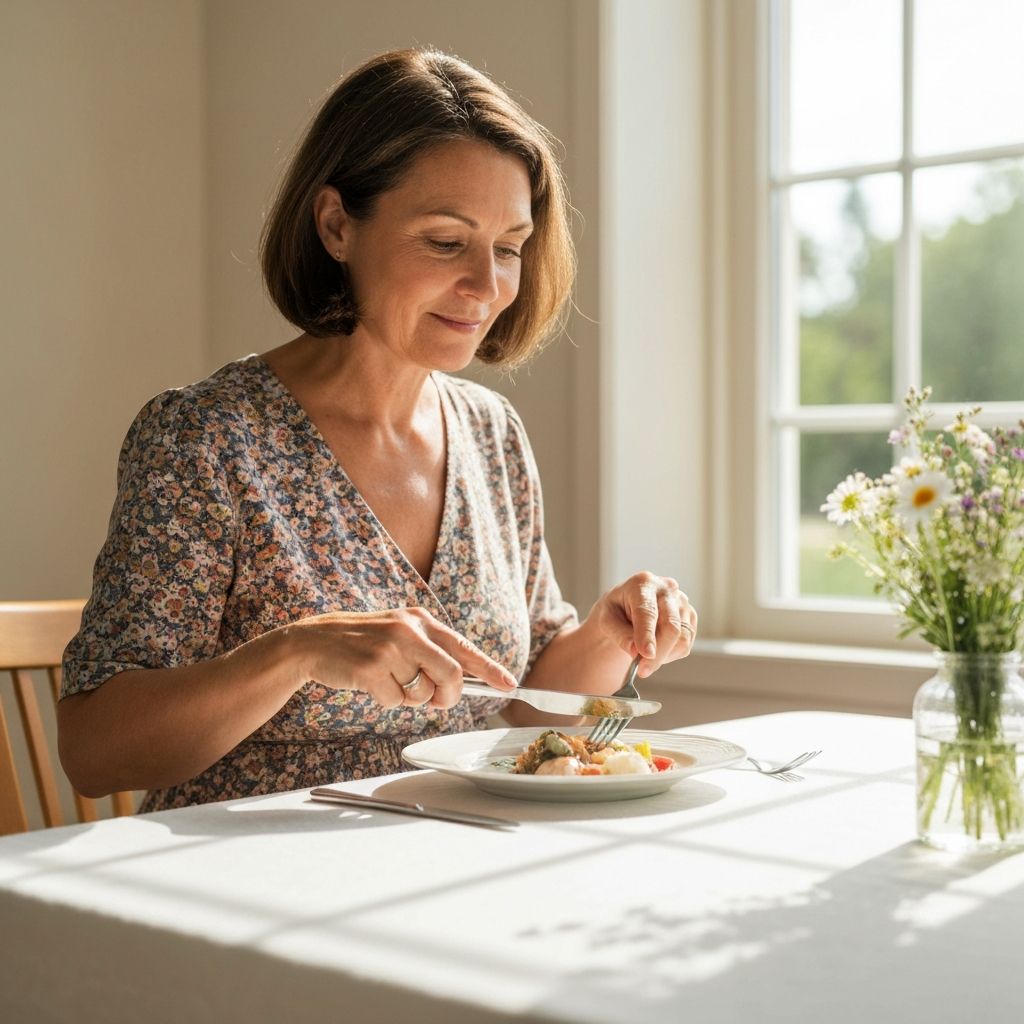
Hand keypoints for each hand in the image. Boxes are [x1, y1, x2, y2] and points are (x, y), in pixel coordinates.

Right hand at [288, 607, 517, 708]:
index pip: (464, 646)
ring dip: (411, 699)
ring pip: (422, 693)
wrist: (314, 642)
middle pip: (451, 675)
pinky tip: (371, 684)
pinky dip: (388, 702)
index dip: (490, 668)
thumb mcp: (399, 634)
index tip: (509, 684)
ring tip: (390, 681)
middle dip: (449, 697)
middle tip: (438, 702)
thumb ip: (430, 652)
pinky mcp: (371, 669)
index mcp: (420, 619)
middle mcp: (409, 630)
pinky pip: (396, 702)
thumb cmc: (363, 643)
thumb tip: (460, 683)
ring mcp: (389, 648)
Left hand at [589, 572, 696, 677]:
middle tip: (642, 670)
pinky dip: (670, 654)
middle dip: (658, 653)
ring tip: (644, 658)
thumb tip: (635, 650)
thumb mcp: (607, 620)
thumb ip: (619, 634)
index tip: (645, 654)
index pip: (648, 612)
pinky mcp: (690, 617)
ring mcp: (682, 602)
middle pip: (671, 626)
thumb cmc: (615, 611)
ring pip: (681, 638)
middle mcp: (666, 588)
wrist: (627, 607)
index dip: (647, 634)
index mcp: (643, 583)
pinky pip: (685, 644)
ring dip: (663, 656)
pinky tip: (655, 649)